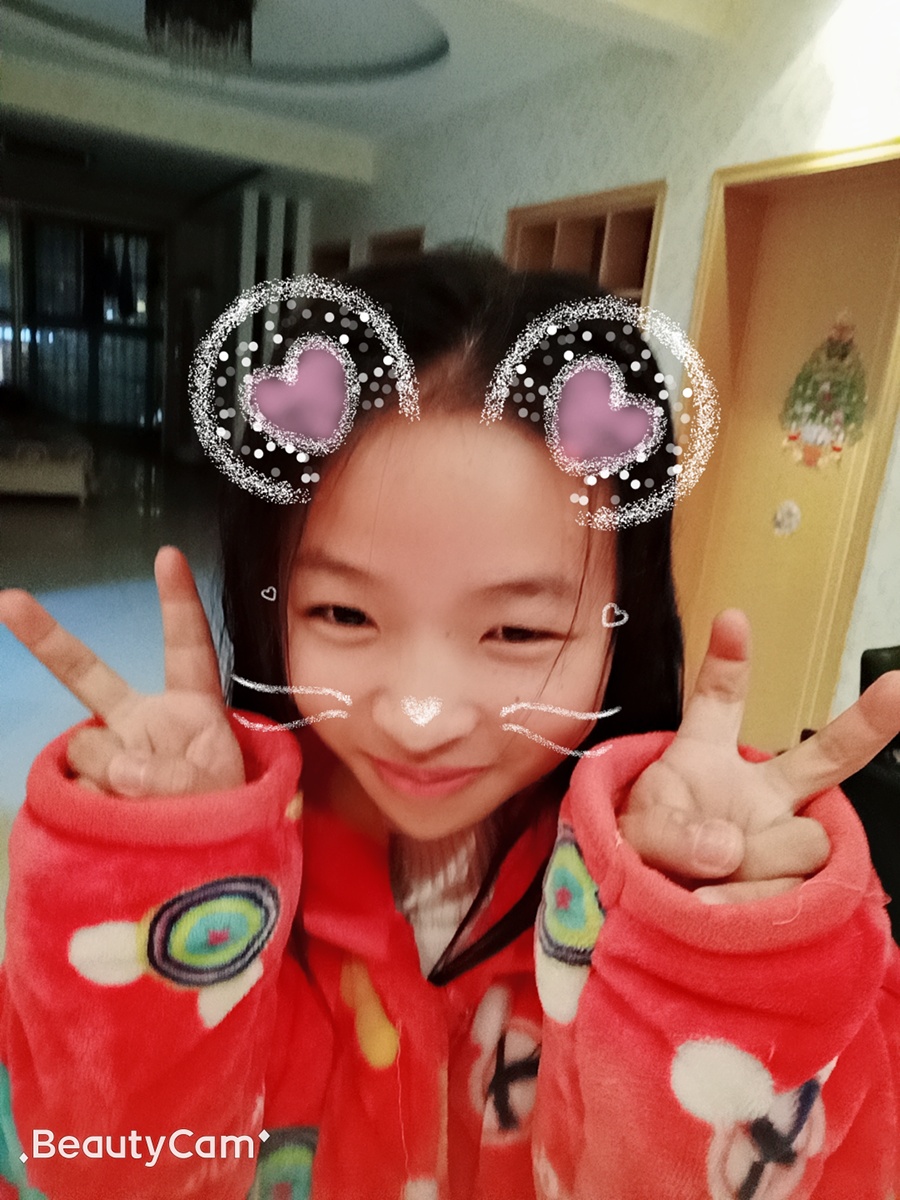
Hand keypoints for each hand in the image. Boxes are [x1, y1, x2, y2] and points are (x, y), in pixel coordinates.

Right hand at [0, 547, 243, 796]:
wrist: (205, 871)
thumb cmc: (226, 820)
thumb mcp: (220, 796)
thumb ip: (173, 779)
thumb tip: (119, 771)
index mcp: (192, 711)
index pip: (187, 649)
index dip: (178, 602)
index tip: (169, 554)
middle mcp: (146, 724)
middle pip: (91, 676)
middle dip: (47, 638)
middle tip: (7, 600)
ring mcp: (113, 755)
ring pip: (87, 748)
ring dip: (112, 778)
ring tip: (146, 809)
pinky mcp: (89, 789)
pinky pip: (74, 786)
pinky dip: (94, 805)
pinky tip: (118, 819)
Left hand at [619, 610, 899, 903]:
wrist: (646, 922)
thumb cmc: (638, 860)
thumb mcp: (634, 836)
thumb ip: (670, 832)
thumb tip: (730, 847)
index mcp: (705, 763)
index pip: (718, 706)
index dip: (727, 663)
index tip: (732, 617)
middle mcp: (757, 796)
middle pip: (823, 757)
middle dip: (869, 722)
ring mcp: (782, 840)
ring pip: (805, 841)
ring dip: (754, 868)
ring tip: (702, 891)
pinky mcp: (797, 889)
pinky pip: (800, 891)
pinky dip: (753, 905)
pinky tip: (718, 912)